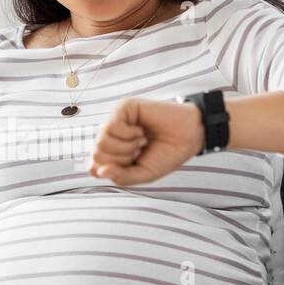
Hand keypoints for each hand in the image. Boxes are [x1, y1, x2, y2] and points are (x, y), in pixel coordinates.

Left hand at [86, 97, 203, 185]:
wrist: (189, 137)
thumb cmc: (166, 154)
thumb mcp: (143, 174)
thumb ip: (120, 177)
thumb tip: (98, 172)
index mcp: (113, 152)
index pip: (94, 167)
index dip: (111, 171)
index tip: (132, 165)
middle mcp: (111, 136)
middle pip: (97, 155)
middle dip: (121, 160)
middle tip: (140, 151)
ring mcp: (116, 120)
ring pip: (101, 142)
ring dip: (126, 147)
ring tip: (142, 140)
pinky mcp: (124, 107)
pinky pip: (112, 127)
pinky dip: (129, 134)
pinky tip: (141, 129)